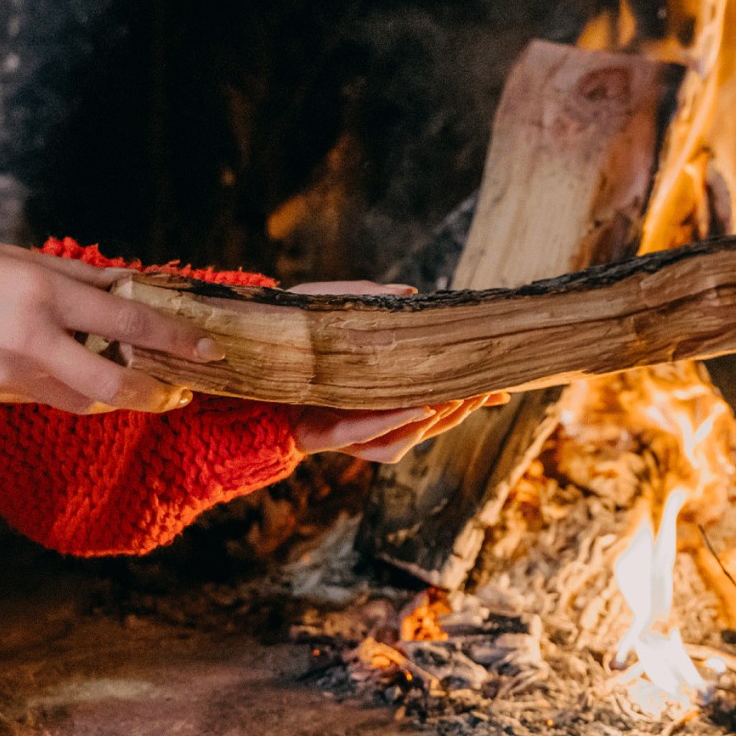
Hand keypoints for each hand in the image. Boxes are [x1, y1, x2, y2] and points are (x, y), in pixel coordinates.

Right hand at [0, 244, 224, 413]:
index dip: (177, 339)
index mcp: (46, 297)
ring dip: (121, 396)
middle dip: (155, 393)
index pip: (131, 323)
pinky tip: (97, 378)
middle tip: (180, 391)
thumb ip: (84, 277)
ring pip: (85, 400)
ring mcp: (13, 371)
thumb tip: (135, 286)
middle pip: (112, 382)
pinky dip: (84, 394)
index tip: (211, 349)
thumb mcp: (27, 260)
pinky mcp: (1, 390)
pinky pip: (56, 399)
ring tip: (145, 383)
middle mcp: (33, 339)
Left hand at [285, 279, 509, 461]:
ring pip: (399, 440)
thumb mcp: (331, 306)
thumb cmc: (286, 329)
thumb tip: (412, 295)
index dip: (466, 400)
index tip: (502, 390)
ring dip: (430, 422)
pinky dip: (386, 425)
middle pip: (423, 425)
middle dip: (459, 412)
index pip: (431, 400)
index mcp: (374, 392)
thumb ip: (369, 300)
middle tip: (487, 391)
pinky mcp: (317, 436)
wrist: (234, 349)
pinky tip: (418, 408)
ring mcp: (341, 429)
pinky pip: (358, 437)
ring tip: (458, 399)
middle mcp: (362, 415)